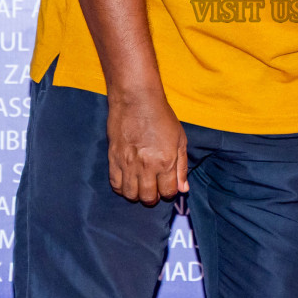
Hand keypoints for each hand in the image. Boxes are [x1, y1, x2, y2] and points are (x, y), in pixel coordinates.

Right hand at [106, 89, 187, 205]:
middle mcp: (146, 166)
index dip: (169, 192)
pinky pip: (115, 184)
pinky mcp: (113, 159)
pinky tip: (127, 182)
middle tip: (154, 190)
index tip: (167, 186)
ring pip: (130, 194)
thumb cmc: (161, 117)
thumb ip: (181, 166)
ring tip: (140, 187)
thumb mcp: (179, 139)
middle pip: (148, 197)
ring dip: (137, 195)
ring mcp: (128, 164)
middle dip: (153, 197)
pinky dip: (121, 188)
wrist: (136, 99)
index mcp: (166, 161)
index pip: (168, 192)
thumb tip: (183, 189)